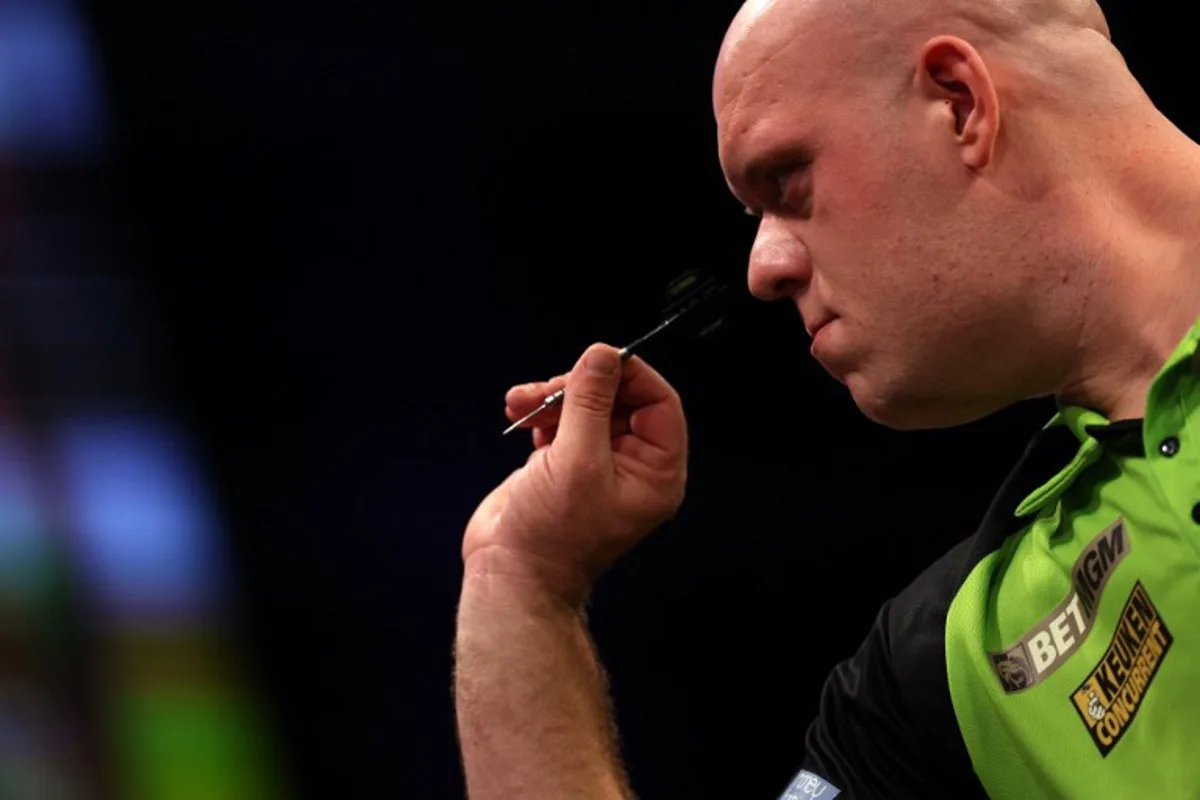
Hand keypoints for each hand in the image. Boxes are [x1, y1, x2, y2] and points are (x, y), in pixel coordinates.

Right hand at [463, 343, 687, 603]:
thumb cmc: (550, 536)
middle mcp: (632, 466)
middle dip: (579, 386)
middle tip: (547, 389)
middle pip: (619, 398)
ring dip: (552, 396)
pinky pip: (562, 420)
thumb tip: (602, 355)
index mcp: (655, 472)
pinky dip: (540, 411)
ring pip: (586, 405)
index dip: (630, 375)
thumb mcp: (575, 459)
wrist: (510, 575)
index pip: (659, 403)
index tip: (596, 360)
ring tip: (520, 402)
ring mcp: (597, 464)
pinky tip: (520, 416)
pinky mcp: (565, 463)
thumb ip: (590, 401)